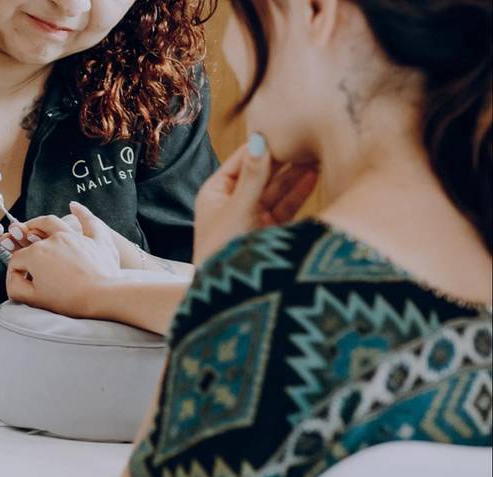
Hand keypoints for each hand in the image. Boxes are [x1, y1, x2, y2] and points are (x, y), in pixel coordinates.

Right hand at [6, 202, 120, 317]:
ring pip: (54, 223)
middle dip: (21, 240)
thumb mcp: (34, 299)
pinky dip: (81, 212)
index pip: (17, 259)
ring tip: (33, 227)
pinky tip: (73, 206)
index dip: (15, 271)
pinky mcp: (96, 239)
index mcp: (36, 254)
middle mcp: (54, 240)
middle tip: (16, 244)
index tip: (19, 282)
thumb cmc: (69, 300)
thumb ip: (16, 287)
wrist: (102, 297)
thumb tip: (13, 277)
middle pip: (32, 236)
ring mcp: (76, 237)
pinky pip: (88, 221)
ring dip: (41, 223)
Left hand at [193, 133, 317, 265]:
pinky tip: (316, 175)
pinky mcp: (269, 231)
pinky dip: (300, 193)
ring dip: (297, 173)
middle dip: (285, 157)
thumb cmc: (221, 251)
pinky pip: (287, 206)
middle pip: (263, 173)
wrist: (227, 295)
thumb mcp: (238, 209)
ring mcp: (252, 216)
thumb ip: (254, 177)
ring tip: (318, 153)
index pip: (242, 159)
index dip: (263, 144)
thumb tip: (260, 140)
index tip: (283, 126)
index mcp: (215, 192)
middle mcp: (233, 202)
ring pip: (278, 189)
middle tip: (306, 137)